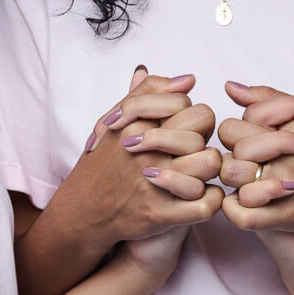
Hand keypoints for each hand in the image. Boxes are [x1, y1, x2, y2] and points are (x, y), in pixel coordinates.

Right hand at [49, 68, 222, 258]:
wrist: (82, 211)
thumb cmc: (104, 163)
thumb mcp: (114, 122)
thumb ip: (147, 94)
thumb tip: (188, 80)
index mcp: (135, 126)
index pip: (184, 102)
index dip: (186, 114)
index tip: (177, 129)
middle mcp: (145, 152)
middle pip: (202, 126)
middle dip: (199, 136)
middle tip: (187, 152)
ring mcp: (153, 185)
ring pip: (210, 162)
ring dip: (207, 168)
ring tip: (194, 173)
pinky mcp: (160, 215)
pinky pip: (207, 204)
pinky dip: (211, 200)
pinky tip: (198, 196)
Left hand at [219, 83, 293, 242]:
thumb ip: (275, 100)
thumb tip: (231, 86)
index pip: (250, 114)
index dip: (248, 128)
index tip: (260, 141)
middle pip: (233, 139)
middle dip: (237, 150)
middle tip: (252, 162)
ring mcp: (291, 179)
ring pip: (231, 171)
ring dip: (234, 178)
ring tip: (249, 182)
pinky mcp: (289, 213)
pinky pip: (243, 213)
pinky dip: (236, 211)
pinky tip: (247, 206)